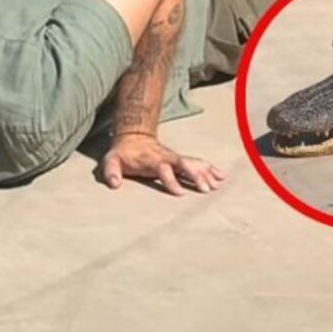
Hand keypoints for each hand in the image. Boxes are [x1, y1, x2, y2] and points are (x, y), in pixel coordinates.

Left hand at [101, 133, 224, 195]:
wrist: (133, 137)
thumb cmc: (123, 154)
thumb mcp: (111, 160)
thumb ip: (111, 172)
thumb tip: (114, 184)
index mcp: (151, 159)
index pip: (163, 169)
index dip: (171, 180)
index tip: (181, 193)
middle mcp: (166, 157)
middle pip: (184, 164)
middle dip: (196, 175)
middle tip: (206, 189)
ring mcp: (175, 157)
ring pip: (194, 163)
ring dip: (206, 173)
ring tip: (218, 185)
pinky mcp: (180, 160)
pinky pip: (198, 163)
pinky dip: (210, 169)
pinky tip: (221, 177)